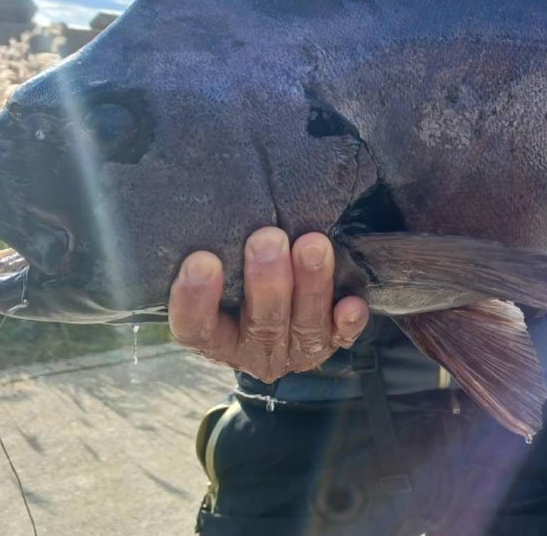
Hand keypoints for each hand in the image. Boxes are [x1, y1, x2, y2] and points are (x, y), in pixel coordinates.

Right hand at [167, 227, 369, 381]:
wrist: (279, 313)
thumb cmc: (237, 276)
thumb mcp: (218, 270)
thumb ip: (217, 247)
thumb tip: (216, 196)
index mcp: (214, 336)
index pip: (193, 326)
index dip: (195, 299)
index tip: (202, 260)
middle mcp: (251, 348)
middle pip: (259, 323)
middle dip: (266, 282)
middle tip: (268, 239)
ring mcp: (292, 350)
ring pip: (303, 324)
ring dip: (310, 285)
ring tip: (313, 245)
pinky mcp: (328, 343)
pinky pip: (342, 337)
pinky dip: (348, 321)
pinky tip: (352, 303)